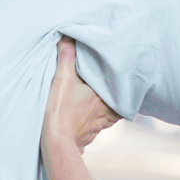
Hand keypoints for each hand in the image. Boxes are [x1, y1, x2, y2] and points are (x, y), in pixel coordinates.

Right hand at [43, 37, 121, 152]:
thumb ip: (66, 56)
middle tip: (112, 88)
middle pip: (115, 103)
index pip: (120, 88)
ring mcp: (98, 126)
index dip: (120, 82)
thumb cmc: (61, 109)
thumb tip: (68, 36)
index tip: (122, 75)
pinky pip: (96, 127)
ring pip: (107, 116)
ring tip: (98, 101)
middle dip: (113, 96)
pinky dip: (93, 121)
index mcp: (103, 97)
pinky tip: (87, 117)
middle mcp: (105, 113)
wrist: (56, 142)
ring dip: (104, 109)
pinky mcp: (89, 136)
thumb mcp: (62, 78)